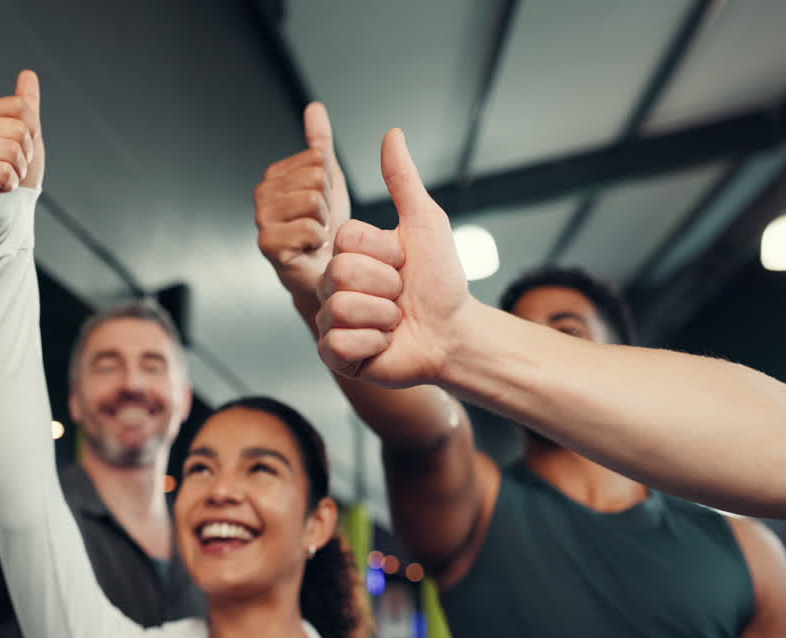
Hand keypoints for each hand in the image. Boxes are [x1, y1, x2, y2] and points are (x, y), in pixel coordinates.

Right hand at [0, 70, 44, 192]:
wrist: (13, 211)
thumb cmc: (18, 173)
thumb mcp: (28, 135)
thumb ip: (26, 105)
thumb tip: (28, 74)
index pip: (20, 107)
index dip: (31, 132)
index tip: (20, 148)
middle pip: (18, 129)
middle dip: (25, 154)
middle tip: (13, 167)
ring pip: (12, 150)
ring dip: (18, 171)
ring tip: (6, 177)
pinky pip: (3, 171)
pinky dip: (10, 184)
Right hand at [255, 102, 349, 302]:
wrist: (327, 273)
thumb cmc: (327, 230)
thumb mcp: (327, 179)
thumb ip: (319, 142)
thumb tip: (315, 108)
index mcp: (275, 176)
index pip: (317, 158)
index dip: (330, 182)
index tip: (323, 203)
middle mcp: (263, 195)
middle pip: (314, 177)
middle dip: (328, 202)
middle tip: (321, 222)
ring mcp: (262, 220)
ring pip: (312, 201)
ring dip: (325, 222)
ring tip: (316, 235)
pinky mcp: (268, 245)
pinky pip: (307, 228)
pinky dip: (318, 241)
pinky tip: (310, 249)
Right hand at [315, 129, 472, 387]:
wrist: (454, 333)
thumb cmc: (440, 282)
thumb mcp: (425, 223)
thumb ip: (403, 180)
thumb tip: (392, 133)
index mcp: (348, 254)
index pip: (346, 239)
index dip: (384, 253)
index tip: (402, 264)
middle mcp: (333, 286)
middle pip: (341, 273)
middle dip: (386, 286)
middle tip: (401, 297)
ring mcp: (331, 322)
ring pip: (341, 308)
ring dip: (384, 317)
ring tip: (396, 321)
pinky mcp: (335, 355)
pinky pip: (338, 344)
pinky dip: (372, 344)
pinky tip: (384, 344)